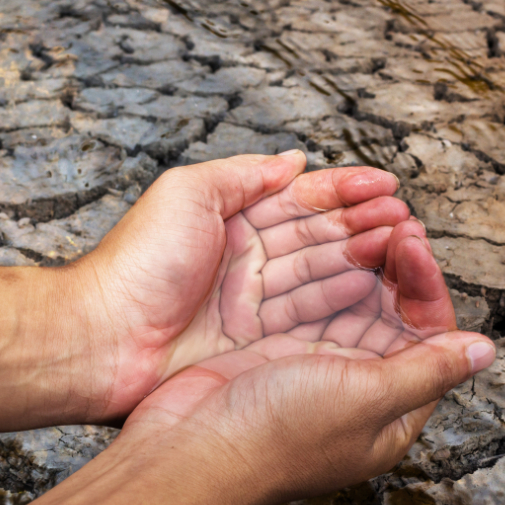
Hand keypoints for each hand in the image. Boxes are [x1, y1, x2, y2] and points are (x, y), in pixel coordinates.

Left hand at [66, 152, 412, 419]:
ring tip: (402, 249)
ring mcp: (253, 304)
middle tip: (405, 219)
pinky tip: (375, 290)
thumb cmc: (133, 266)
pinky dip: (344, 303)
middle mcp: (246, 261)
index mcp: (229, 219)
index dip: (344, 191)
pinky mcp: (255, 345)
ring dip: (363, 260)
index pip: (300, 199)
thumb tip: (293, 160)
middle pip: (318, 237)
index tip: (386, 186)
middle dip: (364, 225)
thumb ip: (243, 175)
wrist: (99, 341)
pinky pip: (309, 318)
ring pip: (321, 275)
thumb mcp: (186, 194)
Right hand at [115, 232, 496, 504]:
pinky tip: (328, 244)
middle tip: (396, 222)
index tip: (414, 243)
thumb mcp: (367, 399)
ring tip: (369, 224)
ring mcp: (319, 371)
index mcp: (393, 412)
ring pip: (356, 304)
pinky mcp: (280, 353)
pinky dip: (326, 273)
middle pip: (395, 315)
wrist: (190, 449)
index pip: (430, 337)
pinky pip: (316, 304)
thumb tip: (485, 351)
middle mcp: (361, 391)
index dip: (426, 287)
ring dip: (365, 264)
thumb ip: (427, 371)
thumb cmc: (277, 436)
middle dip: (400, 269)